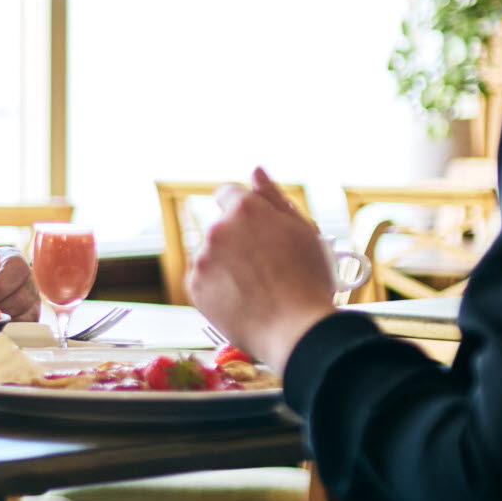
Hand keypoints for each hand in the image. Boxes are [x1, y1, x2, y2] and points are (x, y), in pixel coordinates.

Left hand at [184, 168, 335, 371]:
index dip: (244, 210)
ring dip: (228, 263)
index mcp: (244, 209)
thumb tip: (255, 171)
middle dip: (239, 240)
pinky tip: (243, 299)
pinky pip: (203, 279)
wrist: (296, 329)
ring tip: (258, 287)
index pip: (229, 193)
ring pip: (213, 254)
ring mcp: (202, 258)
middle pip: (223, 227)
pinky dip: (218, 286)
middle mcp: (217, 229)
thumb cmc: (307, 279)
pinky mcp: (194, 286)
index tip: (255, 227)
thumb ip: (273, 197)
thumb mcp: (302, 229)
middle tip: (267, 265)